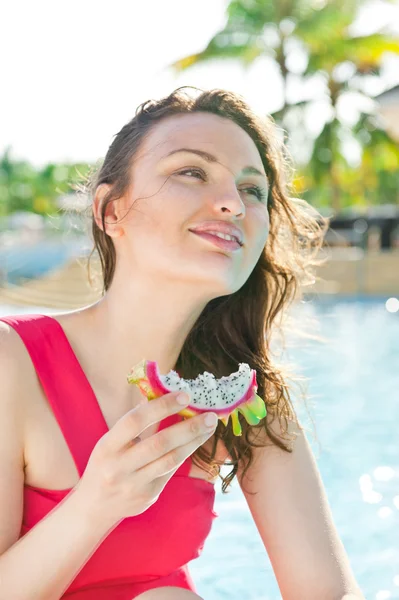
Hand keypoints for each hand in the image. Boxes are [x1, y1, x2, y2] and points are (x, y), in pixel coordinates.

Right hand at [74, 391, 217, 525]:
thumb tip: (159, 393)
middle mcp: (119, 467)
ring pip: (170, 459)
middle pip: (159, 443)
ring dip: (193, 441)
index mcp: (107, 446)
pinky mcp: (147, 496)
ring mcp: (134, 484)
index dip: (161, 407)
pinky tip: (196, 442)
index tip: (184, 395)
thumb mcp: (111, 441)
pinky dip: (185, 454)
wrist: (94, 506)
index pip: (135, 422)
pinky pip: (170, 471)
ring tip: (209, 426)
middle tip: (209, 414)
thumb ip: (133, 421)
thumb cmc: (106, 463)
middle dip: (188, 427)